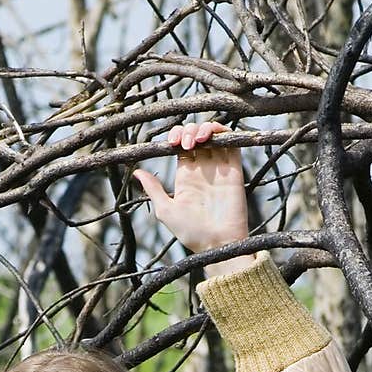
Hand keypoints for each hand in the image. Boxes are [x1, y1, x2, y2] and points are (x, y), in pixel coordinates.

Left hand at [132, 121, 254, 277]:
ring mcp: (219, 167)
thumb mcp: (166, 210)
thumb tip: (137, 171)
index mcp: (186, 176)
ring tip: (196, 139)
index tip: (171, 143)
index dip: (176, 136)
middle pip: (196, 135)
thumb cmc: (191, 233)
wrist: (217, 243)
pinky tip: (210, 136)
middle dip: (188, 130)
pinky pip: (232, 142)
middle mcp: (203, 168)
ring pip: (213, 135)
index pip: (181, 145)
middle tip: (184, 143)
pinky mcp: (234, 168)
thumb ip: (154, 189)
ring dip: (204, 127)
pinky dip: (222, 131)